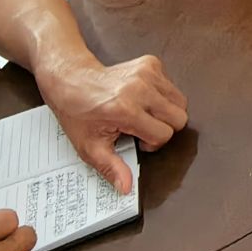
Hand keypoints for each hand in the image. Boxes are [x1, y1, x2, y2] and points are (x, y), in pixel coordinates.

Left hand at [36, 54, 188, 192]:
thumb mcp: (90, 147)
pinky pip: (171, 86)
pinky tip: (142, 98)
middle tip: (143, 128)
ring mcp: (148, 73)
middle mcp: (141, 89)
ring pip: (180, 101)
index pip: (164, 134)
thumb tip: (127, 188)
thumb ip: (112, 168)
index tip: (136, 140)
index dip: (153, 143)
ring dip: (166, 112)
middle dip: (165, 128)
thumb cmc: (78, 113)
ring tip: (143, 114)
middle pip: (180, 117)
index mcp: (126, 110)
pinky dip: (161, 96)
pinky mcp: (151, 62)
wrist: (71, 79)